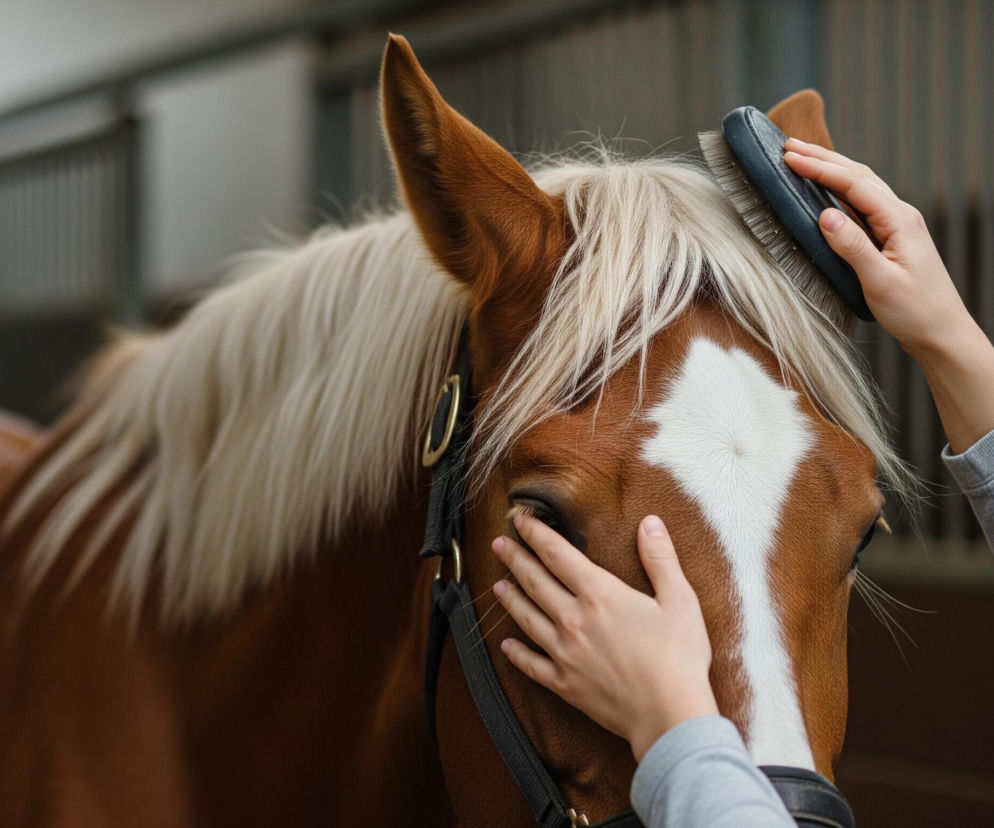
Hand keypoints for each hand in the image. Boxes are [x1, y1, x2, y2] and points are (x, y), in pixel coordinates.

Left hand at [491, 513, 717, 762]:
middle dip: (515, 559)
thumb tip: (650, 523)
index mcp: (599, 594)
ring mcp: (565, 653)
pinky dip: (516, 653)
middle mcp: (574, 620)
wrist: (669, 715)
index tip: (520, 519)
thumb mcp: (679, 599)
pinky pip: (532, 665)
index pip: (557, 554)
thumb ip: (660, 558)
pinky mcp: (565, 684)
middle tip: (499, 544)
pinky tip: (506, 645)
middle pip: (535, 582)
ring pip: (527, 619)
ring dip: (510, 600)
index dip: (535, 533)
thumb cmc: (679, 657)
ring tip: (498, 586)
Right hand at [785, 138, 993, 452]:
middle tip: (790, 147)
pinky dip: (841, 189)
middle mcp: (900, 216)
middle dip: (824, 158)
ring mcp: (897, 226)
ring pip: (862, 186)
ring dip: (832, 169)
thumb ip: (853, 247)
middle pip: (859, 175)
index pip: (854, 184)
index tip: (790, 158)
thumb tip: (826, 216)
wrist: (942, 333)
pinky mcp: (892, 238)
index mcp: (899, 221)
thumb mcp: (880, 282)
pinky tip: (828, 190)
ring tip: (804, 159)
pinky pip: (864, 204)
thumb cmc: (915, 312)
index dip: (821, 169)